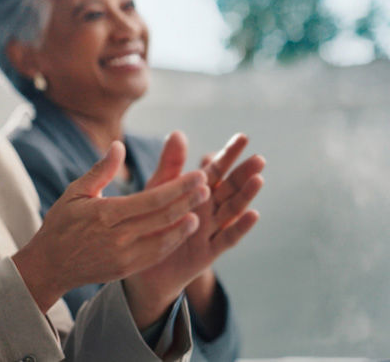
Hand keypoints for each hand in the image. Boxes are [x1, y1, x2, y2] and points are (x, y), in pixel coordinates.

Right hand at [10, 140, 210, 318]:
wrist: (50, 265)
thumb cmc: (61, 224)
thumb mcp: (75, 193)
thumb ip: (100, 170)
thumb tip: (119, 146)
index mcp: (105, 213)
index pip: (152, 198)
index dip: (179, 187)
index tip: (197, 175)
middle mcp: (118, 236)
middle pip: (164, 216)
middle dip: (189, 201)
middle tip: (207, 187)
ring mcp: (124, 255)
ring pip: (165, 238)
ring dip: (186, 223)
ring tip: (202, 209)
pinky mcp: (127, 269)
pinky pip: (157, 254)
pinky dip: (173, 241)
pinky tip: (184, 229)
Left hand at [124, 132, 263, 327]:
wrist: (141, 266)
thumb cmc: (150, 223)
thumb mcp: (158, 191)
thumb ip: (170, 165)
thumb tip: (178, 132)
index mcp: (195, 192)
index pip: (215, 170)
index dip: (228, 154)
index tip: (243, 137)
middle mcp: (208, 209)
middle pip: (229, 188)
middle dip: (244, 174)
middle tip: (258, 159)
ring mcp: (211, 230)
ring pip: (232, 210)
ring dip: (246, 195)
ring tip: (258, 179)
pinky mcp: (209, 252)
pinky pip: (227, 238)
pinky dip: (241, 227)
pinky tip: (253, 214)